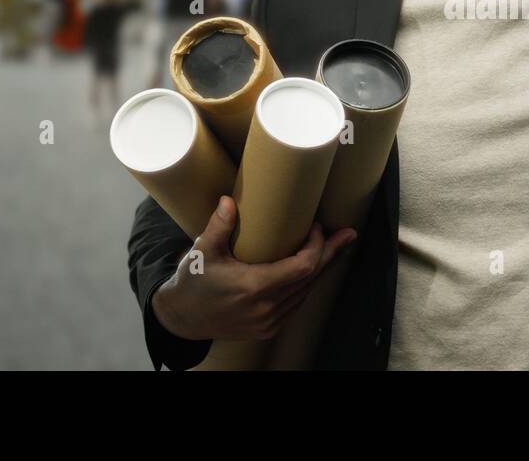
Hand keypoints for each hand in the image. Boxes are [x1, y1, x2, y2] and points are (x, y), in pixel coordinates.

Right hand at [152, 196, 356, 341]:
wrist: (181, 319)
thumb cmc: (192, 282)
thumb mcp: (202, 251)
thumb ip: (219, 225)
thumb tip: (230, 199)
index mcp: (253, 287)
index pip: (303, 267)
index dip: (317, 246)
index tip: (316, 226)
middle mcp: (266, 308)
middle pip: (312, 278)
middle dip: (330, 254)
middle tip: (348, 234)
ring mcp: (269, 322)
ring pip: (307, 292)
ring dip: (321, 269)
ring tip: (336, 247)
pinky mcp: (268, 329)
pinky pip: (297, 304)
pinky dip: (307, 285)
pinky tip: (314, 270)